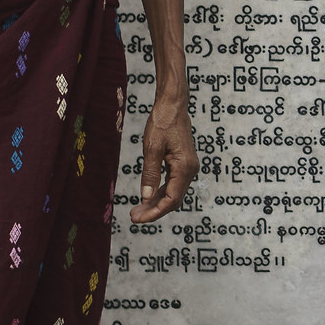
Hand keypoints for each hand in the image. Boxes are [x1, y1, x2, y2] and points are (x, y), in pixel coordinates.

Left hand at [132, 98, 198, 223]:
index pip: (171, 199)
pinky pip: (172, 183)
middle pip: (173, 199)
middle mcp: (190, 170)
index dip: (155, 212)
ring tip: (137, 209)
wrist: (173, 106)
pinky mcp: (183, 163)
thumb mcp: (152, 148)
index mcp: (185, 168)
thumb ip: (150, 173)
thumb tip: (145, 197)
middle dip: (154, 210)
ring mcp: (188, 167)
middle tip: (133, 217)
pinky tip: (147, 197)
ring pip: (173, 193)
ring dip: (156, 202)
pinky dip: (160, 192)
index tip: (138, 219)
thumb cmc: (162, 123)